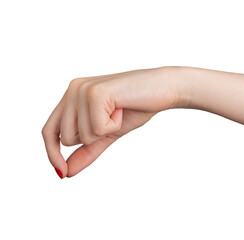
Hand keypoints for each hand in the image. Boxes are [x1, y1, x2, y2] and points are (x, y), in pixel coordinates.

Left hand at [42, 67, 176, 177]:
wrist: (163, 90)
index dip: (52, 153)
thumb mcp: (107, 133)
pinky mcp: (95, 92)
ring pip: (83, 135)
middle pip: (67, 138)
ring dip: (106, 131)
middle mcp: (72, 90)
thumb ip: (86, 151)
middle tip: (112, 119)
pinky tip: (123, 109)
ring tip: (119, 112)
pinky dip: (115, 125)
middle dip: (94, 138)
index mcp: (71, 97)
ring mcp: (82, 90)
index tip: (62, 172)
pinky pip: (98, 128)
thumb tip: (66, 172)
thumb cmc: (136, 108)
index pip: (49, 130)